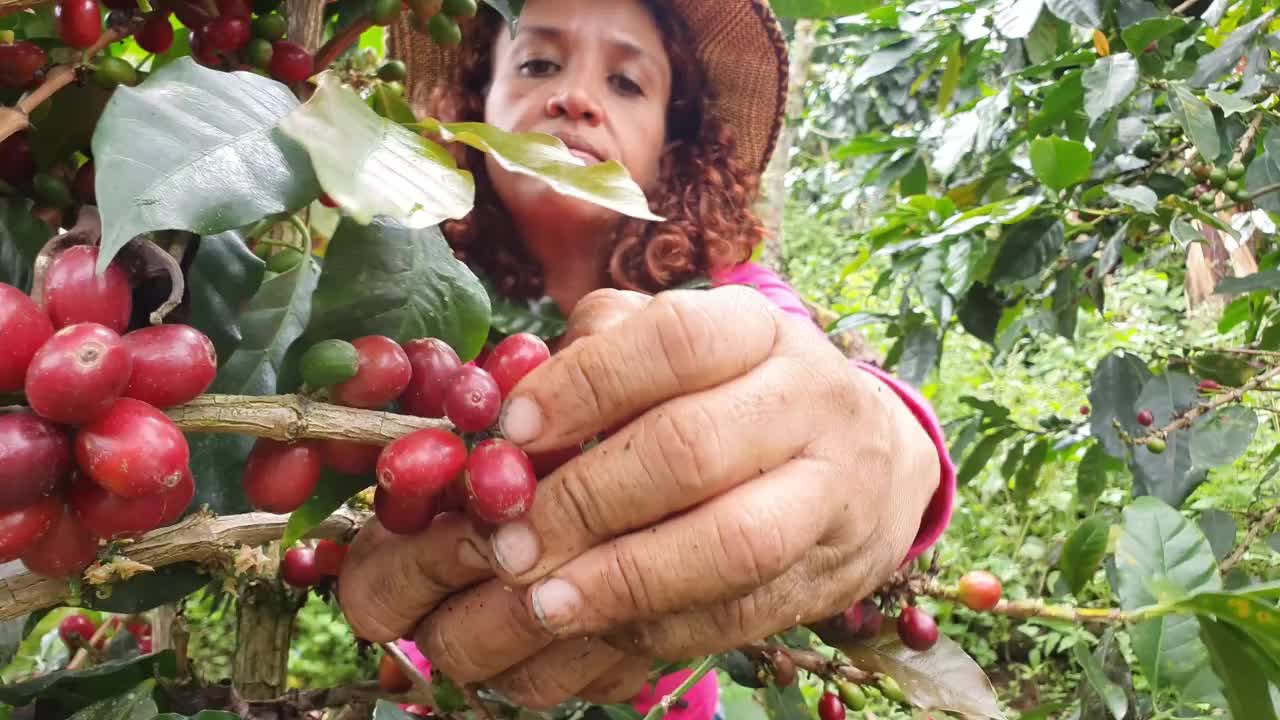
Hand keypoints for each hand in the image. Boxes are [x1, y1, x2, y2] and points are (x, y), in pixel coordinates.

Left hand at [339, 285, 940, 706]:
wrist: (874, 461)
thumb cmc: (743, 391)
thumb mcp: (688, 345)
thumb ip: (605, 349)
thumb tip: (507, 388)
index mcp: (758, 331)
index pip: (674, 341)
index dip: (586, 385)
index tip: (512, 430)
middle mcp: (807, 404)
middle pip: (693, 449)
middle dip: (587, 500)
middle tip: (507, 542)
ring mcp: (830, 495)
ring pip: (730, 545)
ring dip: (624, 582)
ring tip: (541, 604)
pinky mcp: (826, 577)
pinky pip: (738, 614)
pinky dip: (656, 630)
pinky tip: (592, 632)